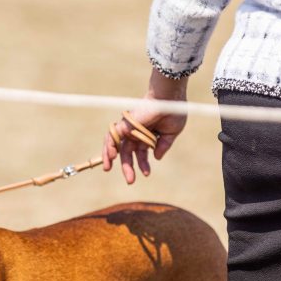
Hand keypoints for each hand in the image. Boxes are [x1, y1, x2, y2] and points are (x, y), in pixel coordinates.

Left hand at [103, 68, 188, 183]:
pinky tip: (111, 157)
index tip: (146, 174)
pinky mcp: (124, 124)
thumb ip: (163, 145)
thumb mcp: (171, 133)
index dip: (143, 164)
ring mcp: (129, 129)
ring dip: (111, 158)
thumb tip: (156, 158)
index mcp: (147, 135)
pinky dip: (109, 146)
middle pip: (128, 152)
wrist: (170, 99)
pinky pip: (113, 137)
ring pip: (116, 145)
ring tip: (107, 169)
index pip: (141, 153)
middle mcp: (136, 133)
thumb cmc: (172, 112)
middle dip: (128, 167)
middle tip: (130, 181)